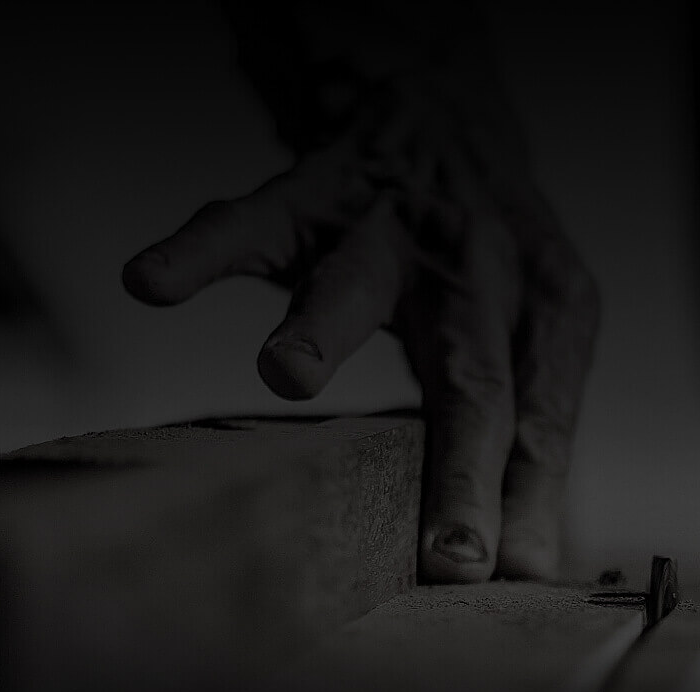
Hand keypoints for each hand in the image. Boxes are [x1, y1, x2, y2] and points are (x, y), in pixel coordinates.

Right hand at [120, 85, 598, 584]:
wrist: (444, 108)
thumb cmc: (487, 257)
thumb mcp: (532, 327)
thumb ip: (524, 434)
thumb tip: (524, 568)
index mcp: (550, 305)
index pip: (539, 418)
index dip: (529, 494)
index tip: (512, 574)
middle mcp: (481, 263)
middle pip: (474, 375)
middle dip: (463, 467)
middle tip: (453, 552)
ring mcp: (395, 225)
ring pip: (358, 281)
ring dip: (321, 329)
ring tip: (283, 375)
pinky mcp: (313, 190)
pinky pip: (249, 221)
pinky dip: (199, 251)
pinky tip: (149, 281)